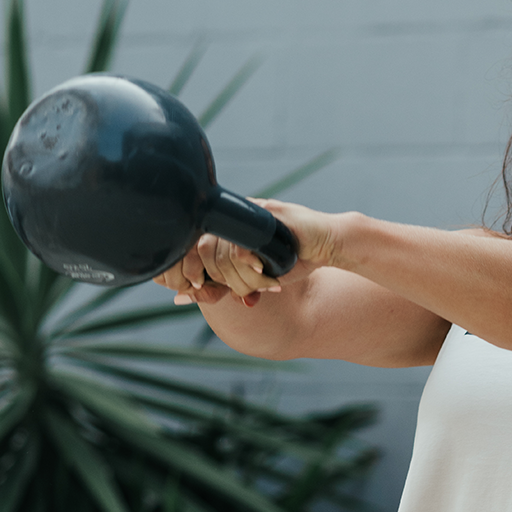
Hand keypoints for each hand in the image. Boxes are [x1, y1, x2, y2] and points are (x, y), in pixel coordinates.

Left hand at [151, 199, 337, 305]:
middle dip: (223, 279)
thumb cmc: (295, 260)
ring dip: (241, 277)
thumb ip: (221, 285)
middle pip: (203, 250)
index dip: (193, 273)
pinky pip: (243, 242)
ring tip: (263, 282)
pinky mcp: (267, 213)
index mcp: (227, 227)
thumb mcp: (252, 279)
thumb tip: (180, 299)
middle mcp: (235, 216)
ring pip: (221, 250)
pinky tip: (264, 270)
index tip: (206, 291)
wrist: (330, 244)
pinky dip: (249, 263)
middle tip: (246, 292)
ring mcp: (250, 212)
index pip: (192, 247)